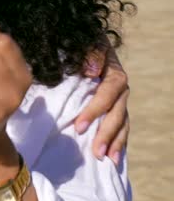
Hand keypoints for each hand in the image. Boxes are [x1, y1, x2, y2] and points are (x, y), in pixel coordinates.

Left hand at [75, 43, 128, 163]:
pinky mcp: (115, 107)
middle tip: (96, 152)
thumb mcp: (86, 42)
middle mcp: (120, 88)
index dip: (94, 112)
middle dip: (106, 134)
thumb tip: (94, 71)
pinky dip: (118, 140)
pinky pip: (120, 125)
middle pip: (116, 114)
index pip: (106, 96)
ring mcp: (120, 99)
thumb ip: (91, 53)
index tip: (79, 127)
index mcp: (114, 74)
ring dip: (115, 142)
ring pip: (121, 122)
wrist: (86, 41)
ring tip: (108, 160)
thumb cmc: (82, 42)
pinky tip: (114, 157)